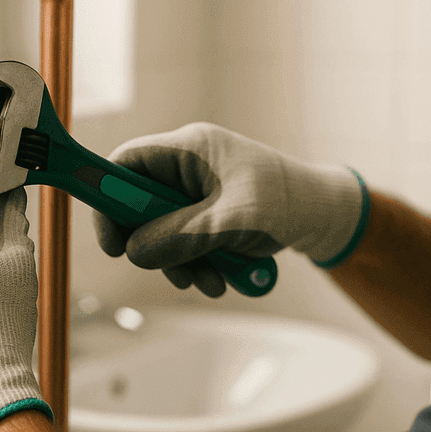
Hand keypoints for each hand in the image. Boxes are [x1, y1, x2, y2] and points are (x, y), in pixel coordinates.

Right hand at [95, 123, 367, 296]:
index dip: (110, 200)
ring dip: (179, 262)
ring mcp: (197, 190)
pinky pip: (183, 239)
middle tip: (172, 274)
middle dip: (154, 244)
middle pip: (140, 203)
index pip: (126, 162)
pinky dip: (195, 262)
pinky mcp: (207, 212)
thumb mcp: (231, 222)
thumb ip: (181, 236)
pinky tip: (219, 278)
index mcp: (189, 148)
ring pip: (161, 229)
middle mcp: (188, 165)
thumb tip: (135, 253)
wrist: (320, 215)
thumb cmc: (283, 203)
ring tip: (210, 282)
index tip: (114, 244)